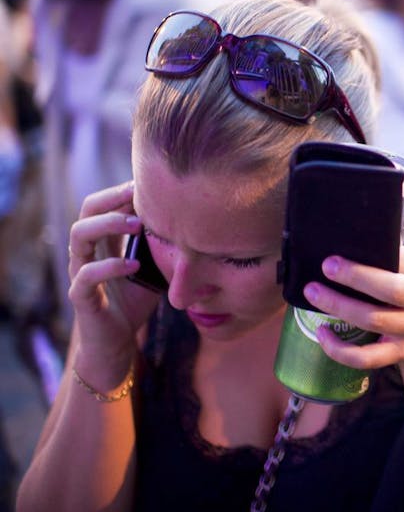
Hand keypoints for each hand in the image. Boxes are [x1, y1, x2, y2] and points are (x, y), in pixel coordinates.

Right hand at [68, 182, 159, 364]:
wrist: (115, 342)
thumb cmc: (135, 300)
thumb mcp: (154, 268)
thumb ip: (165, 246)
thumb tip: (200, 224)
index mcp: (104, 241)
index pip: (105, 203)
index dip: (124, 190)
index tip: (152, 183)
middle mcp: (87, 251)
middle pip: (87, 210)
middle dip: (113, 198)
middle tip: (141, 195)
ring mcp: (79, 272)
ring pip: (79, 236)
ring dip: (109, 224)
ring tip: (138, 225)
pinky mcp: (80, 297)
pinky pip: (85, 276)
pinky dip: (109, 267)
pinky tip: (133, 264)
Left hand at [303, 245, 403, 370]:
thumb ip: (390, 257)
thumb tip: (339, 244)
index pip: (398, 260)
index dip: (365, 263)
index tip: (332, 259)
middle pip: (390, 290)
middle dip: (354, 279)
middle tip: (325, 270)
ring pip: (375, 320)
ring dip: (340, 307)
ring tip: (313, 295)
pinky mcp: (402, 352)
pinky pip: (368, 357)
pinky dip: (341, 350)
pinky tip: (323, 335)